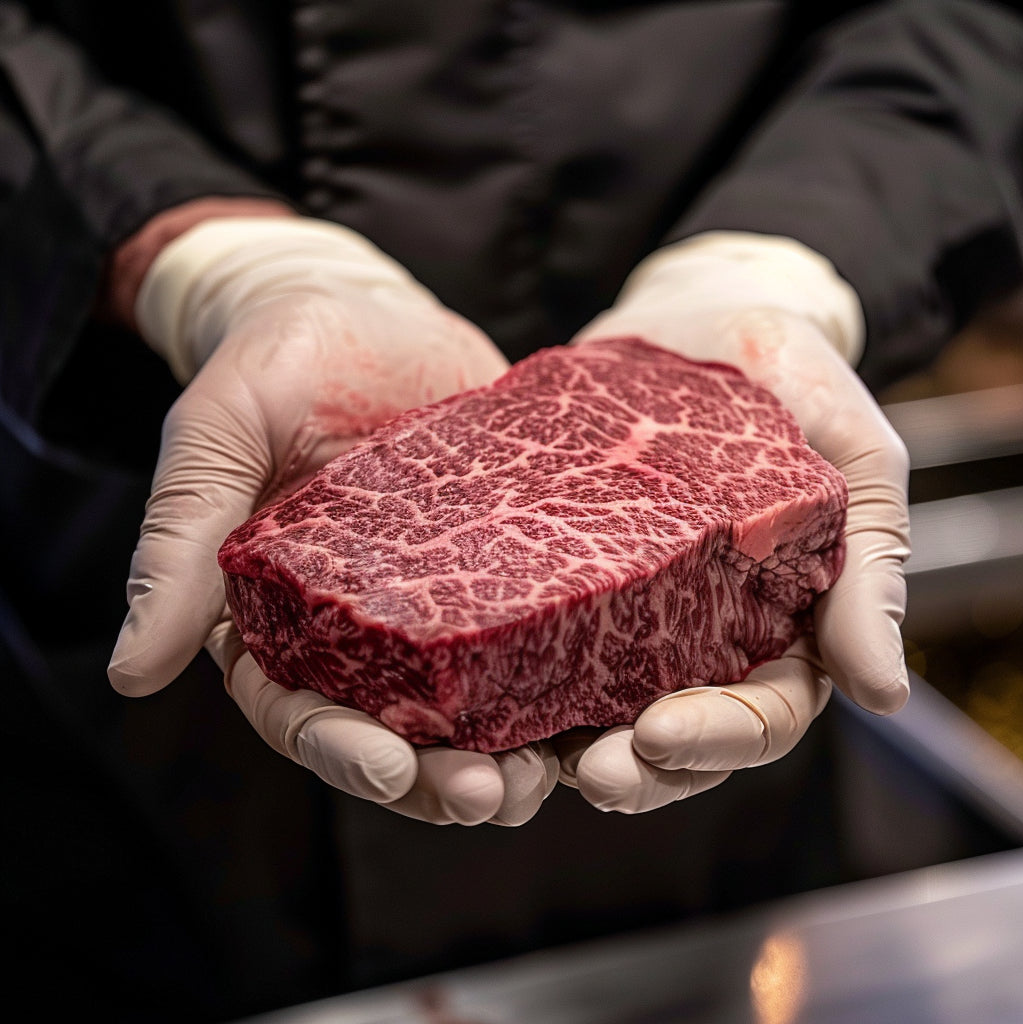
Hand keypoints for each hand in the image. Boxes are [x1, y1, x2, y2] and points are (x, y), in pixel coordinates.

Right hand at [107, 212, 557, 825]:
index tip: (391, 768)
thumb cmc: (280, 361)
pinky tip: (599, 702)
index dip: (340, 748)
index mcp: (282, 616)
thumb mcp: (219, 429)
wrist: (372, 313)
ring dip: (506, 754)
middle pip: (395, 732)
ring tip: (551, 776)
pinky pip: (535, 637)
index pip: (299, 708)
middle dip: (439, 777)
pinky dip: (560, 680)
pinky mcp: (507, 568)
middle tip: (494, 797)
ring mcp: (441, 604)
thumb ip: (179, 538)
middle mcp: (364, 628)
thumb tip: (130, 672)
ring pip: (470, 707)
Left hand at [560, 232, 910, 812]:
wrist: (694, 319)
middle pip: (675, 740)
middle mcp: (699, 639)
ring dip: (562, 752)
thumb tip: (884, 693)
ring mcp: (626, 613)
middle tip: (590, 773)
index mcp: (780, 626)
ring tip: (514, 764)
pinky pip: (535, 646)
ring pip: (598, 714)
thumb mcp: (852, 456)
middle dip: (637, 770)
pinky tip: (471, 690)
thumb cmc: (787, 377)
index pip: (761, 714)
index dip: (719, 738)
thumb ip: (870, 564)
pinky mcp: (566, 578)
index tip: (658, 734)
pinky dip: (508, 681)